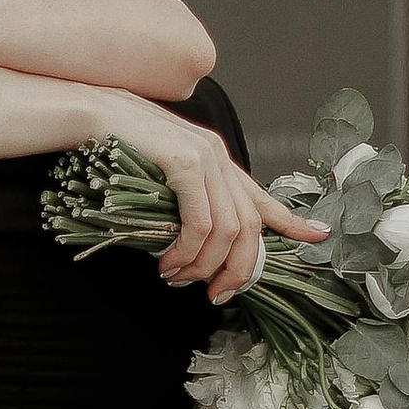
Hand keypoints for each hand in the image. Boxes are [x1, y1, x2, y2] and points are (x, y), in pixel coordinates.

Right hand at [104, 100, 329, 303]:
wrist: (89, 113)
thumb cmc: (115, 148)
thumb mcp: (158, 180)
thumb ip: (182, 203)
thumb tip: (190, 248)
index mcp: (217, 161)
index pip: (263, 198)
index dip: (294, 221)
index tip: (319, 236)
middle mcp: (218, 157)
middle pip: (249, 228)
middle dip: (236, 271)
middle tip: (215, 295)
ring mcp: (204, 158)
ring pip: (227, 231)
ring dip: (202, 266)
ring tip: (176, 278)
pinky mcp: (184, 163)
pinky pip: (200, 223)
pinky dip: (188, 251)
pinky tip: (169, 262)